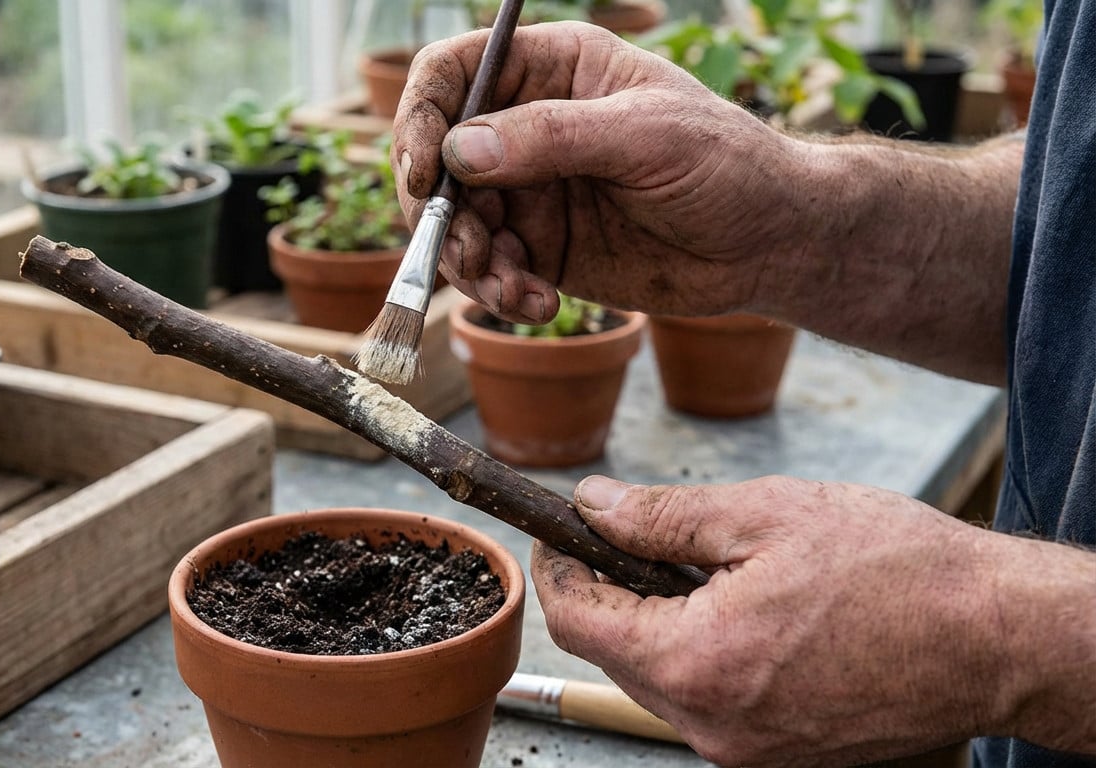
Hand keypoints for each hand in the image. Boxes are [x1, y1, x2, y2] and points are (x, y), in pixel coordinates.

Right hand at [392, 22, 810, 323]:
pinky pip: (491, 270)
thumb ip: (553, 137)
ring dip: (468, 263)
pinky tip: (538, 305)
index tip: (424, 172)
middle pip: (438, 158)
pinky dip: (500, 293)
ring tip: (512, 288)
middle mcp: (529, 127)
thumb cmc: (728, 164)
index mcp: (552, 70)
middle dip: (440, 211)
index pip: (453, 73)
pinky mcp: (541, 248)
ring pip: (456, 223)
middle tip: (468, 252)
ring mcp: (530, 190)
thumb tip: (460, 151)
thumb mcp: (646, 136)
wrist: (772, 244)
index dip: (422, 116)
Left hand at [532, 475, 1025, 766]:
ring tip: (694, 567)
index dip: (558, 569)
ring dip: (652, 622)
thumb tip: (593, 505)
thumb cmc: (897, 569)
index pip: (578, 622)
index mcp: (698, 662)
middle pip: (612, 654)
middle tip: (626, 536)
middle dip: (606, 592)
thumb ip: (661, 516)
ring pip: (656, 680)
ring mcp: (746, 749)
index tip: (561, 532)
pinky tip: (738, 609)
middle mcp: (712, 724)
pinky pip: (705, 701)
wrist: (998, 637)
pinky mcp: (777, 754)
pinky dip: (699, 652)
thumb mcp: (766, 514)